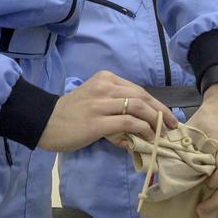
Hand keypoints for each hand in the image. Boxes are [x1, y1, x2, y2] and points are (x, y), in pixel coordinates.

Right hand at [37, 71, 177, 152]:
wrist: (44, 122)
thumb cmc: (70, 114)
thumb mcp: (95, 102)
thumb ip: (116, 108)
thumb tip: (140, 125)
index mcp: (106, 79)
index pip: (139, 90)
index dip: (157, 104)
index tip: (168, 116)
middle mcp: (105, 87)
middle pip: (143, 97)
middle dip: (162, 112)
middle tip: (173, 125)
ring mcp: (101, 103)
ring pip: (138, 107)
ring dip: (155, 122)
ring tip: (162, 134)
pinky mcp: (97, 121)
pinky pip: (128, 123)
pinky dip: (143, 130)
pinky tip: (148, 138)